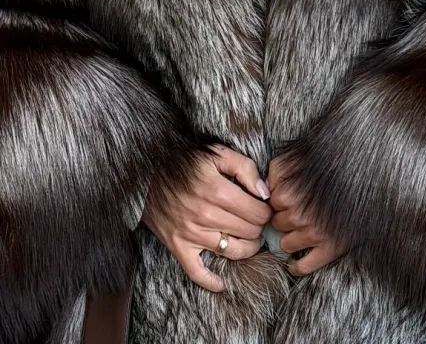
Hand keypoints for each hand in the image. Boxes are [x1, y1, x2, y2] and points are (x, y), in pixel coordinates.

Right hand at [143, 145, 271, 291]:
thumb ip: (245, 168)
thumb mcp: (217, 153)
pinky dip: (212, 281)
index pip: (257, 212)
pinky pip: (197, 272)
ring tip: (249, 239)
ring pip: (232, 251)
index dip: (266, 211)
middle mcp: (206, 215)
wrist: (148, 172)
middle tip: (256, 220)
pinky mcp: (178, 246)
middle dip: (258, 227)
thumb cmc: (186, 161)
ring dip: (247, 248)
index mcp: (218, 191)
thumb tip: (264, 193)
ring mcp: (191, 233)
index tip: (263, 208)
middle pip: (249, 232)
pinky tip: (223, 283)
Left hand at [268, 154, 347, 275]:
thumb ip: (278, 169)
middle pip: (277, 224)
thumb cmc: (331, 166)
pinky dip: (296, 266)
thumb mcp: (299, 157)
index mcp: (288, 195)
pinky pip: (303, 266)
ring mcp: (314, 235)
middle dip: (283, 218)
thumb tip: (265, 186)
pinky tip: (294, 262)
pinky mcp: (330, 249)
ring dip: (289, 238)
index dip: (279, 199)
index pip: (271, 204)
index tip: (289, 196)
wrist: (367, 177)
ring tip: (300, 229)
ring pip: (286, 244)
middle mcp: (299, 216)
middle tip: (297, 210)